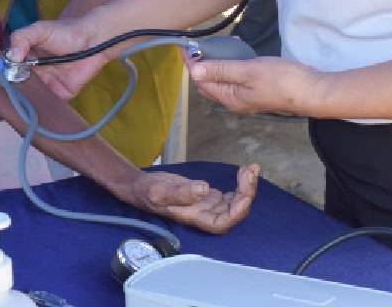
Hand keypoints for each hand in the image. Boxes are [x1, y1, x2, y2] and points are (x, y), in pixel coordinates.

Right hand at [8, 16, 108, 99]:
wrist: (94, 41)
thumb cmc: (66, 32)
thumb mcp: (40, 30)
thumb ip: (22, 38)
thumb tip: (11, 58)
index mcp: (24, 57)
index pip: (7, 68)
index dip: (2, 73)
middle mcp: (32, 73)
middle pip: (15, 84)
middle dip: (10, 89)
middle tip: (5, 92)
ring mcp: (45, 85)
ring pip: (29, 96)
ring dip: (23, 99)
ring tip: (16, 101)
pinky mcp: (59, 95)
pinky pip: (48, 105)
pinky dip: (40, 107)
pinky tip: (32, 108)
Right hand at [123, 163, 259, 234]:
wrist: (140, 187)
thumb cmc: (148, 192)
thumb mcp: (160, 191)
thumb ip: (181, 193)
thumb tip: (204, 189)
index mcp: (194, 218)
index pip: (222, 223)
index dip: (237, 211)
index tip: (244, 193)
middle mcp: (204, 215)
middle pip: (233, 212)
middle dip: (246, 193)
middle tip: (250, 171)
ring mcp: (207, 206)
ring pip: (235, 203)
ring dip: (246, 187)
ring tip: (250, 168)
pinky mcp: (207, 197)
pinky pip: (230, 195)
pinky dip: (240, 184)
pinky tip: (243, 172)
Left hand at [187, 57, 321, 115]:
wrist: (311, 91)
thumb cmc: (281, 81)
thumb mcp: (248, 71)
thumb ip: (221, 71)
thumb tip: (194, 72)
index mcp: (229, 98)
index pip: (200, 80)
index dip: (191, 63)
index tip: (185, 45)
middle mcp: (234, 101)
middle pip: (209, 82)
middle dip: (201, 63)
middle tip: (200, 44)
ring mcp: (246, 97)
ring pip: (223, 79)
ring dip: (217, 63)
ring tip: (219, 45)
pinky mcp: (257, 90)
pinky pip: (236, 77)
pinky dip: (232, 64)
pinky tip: (239, 51)